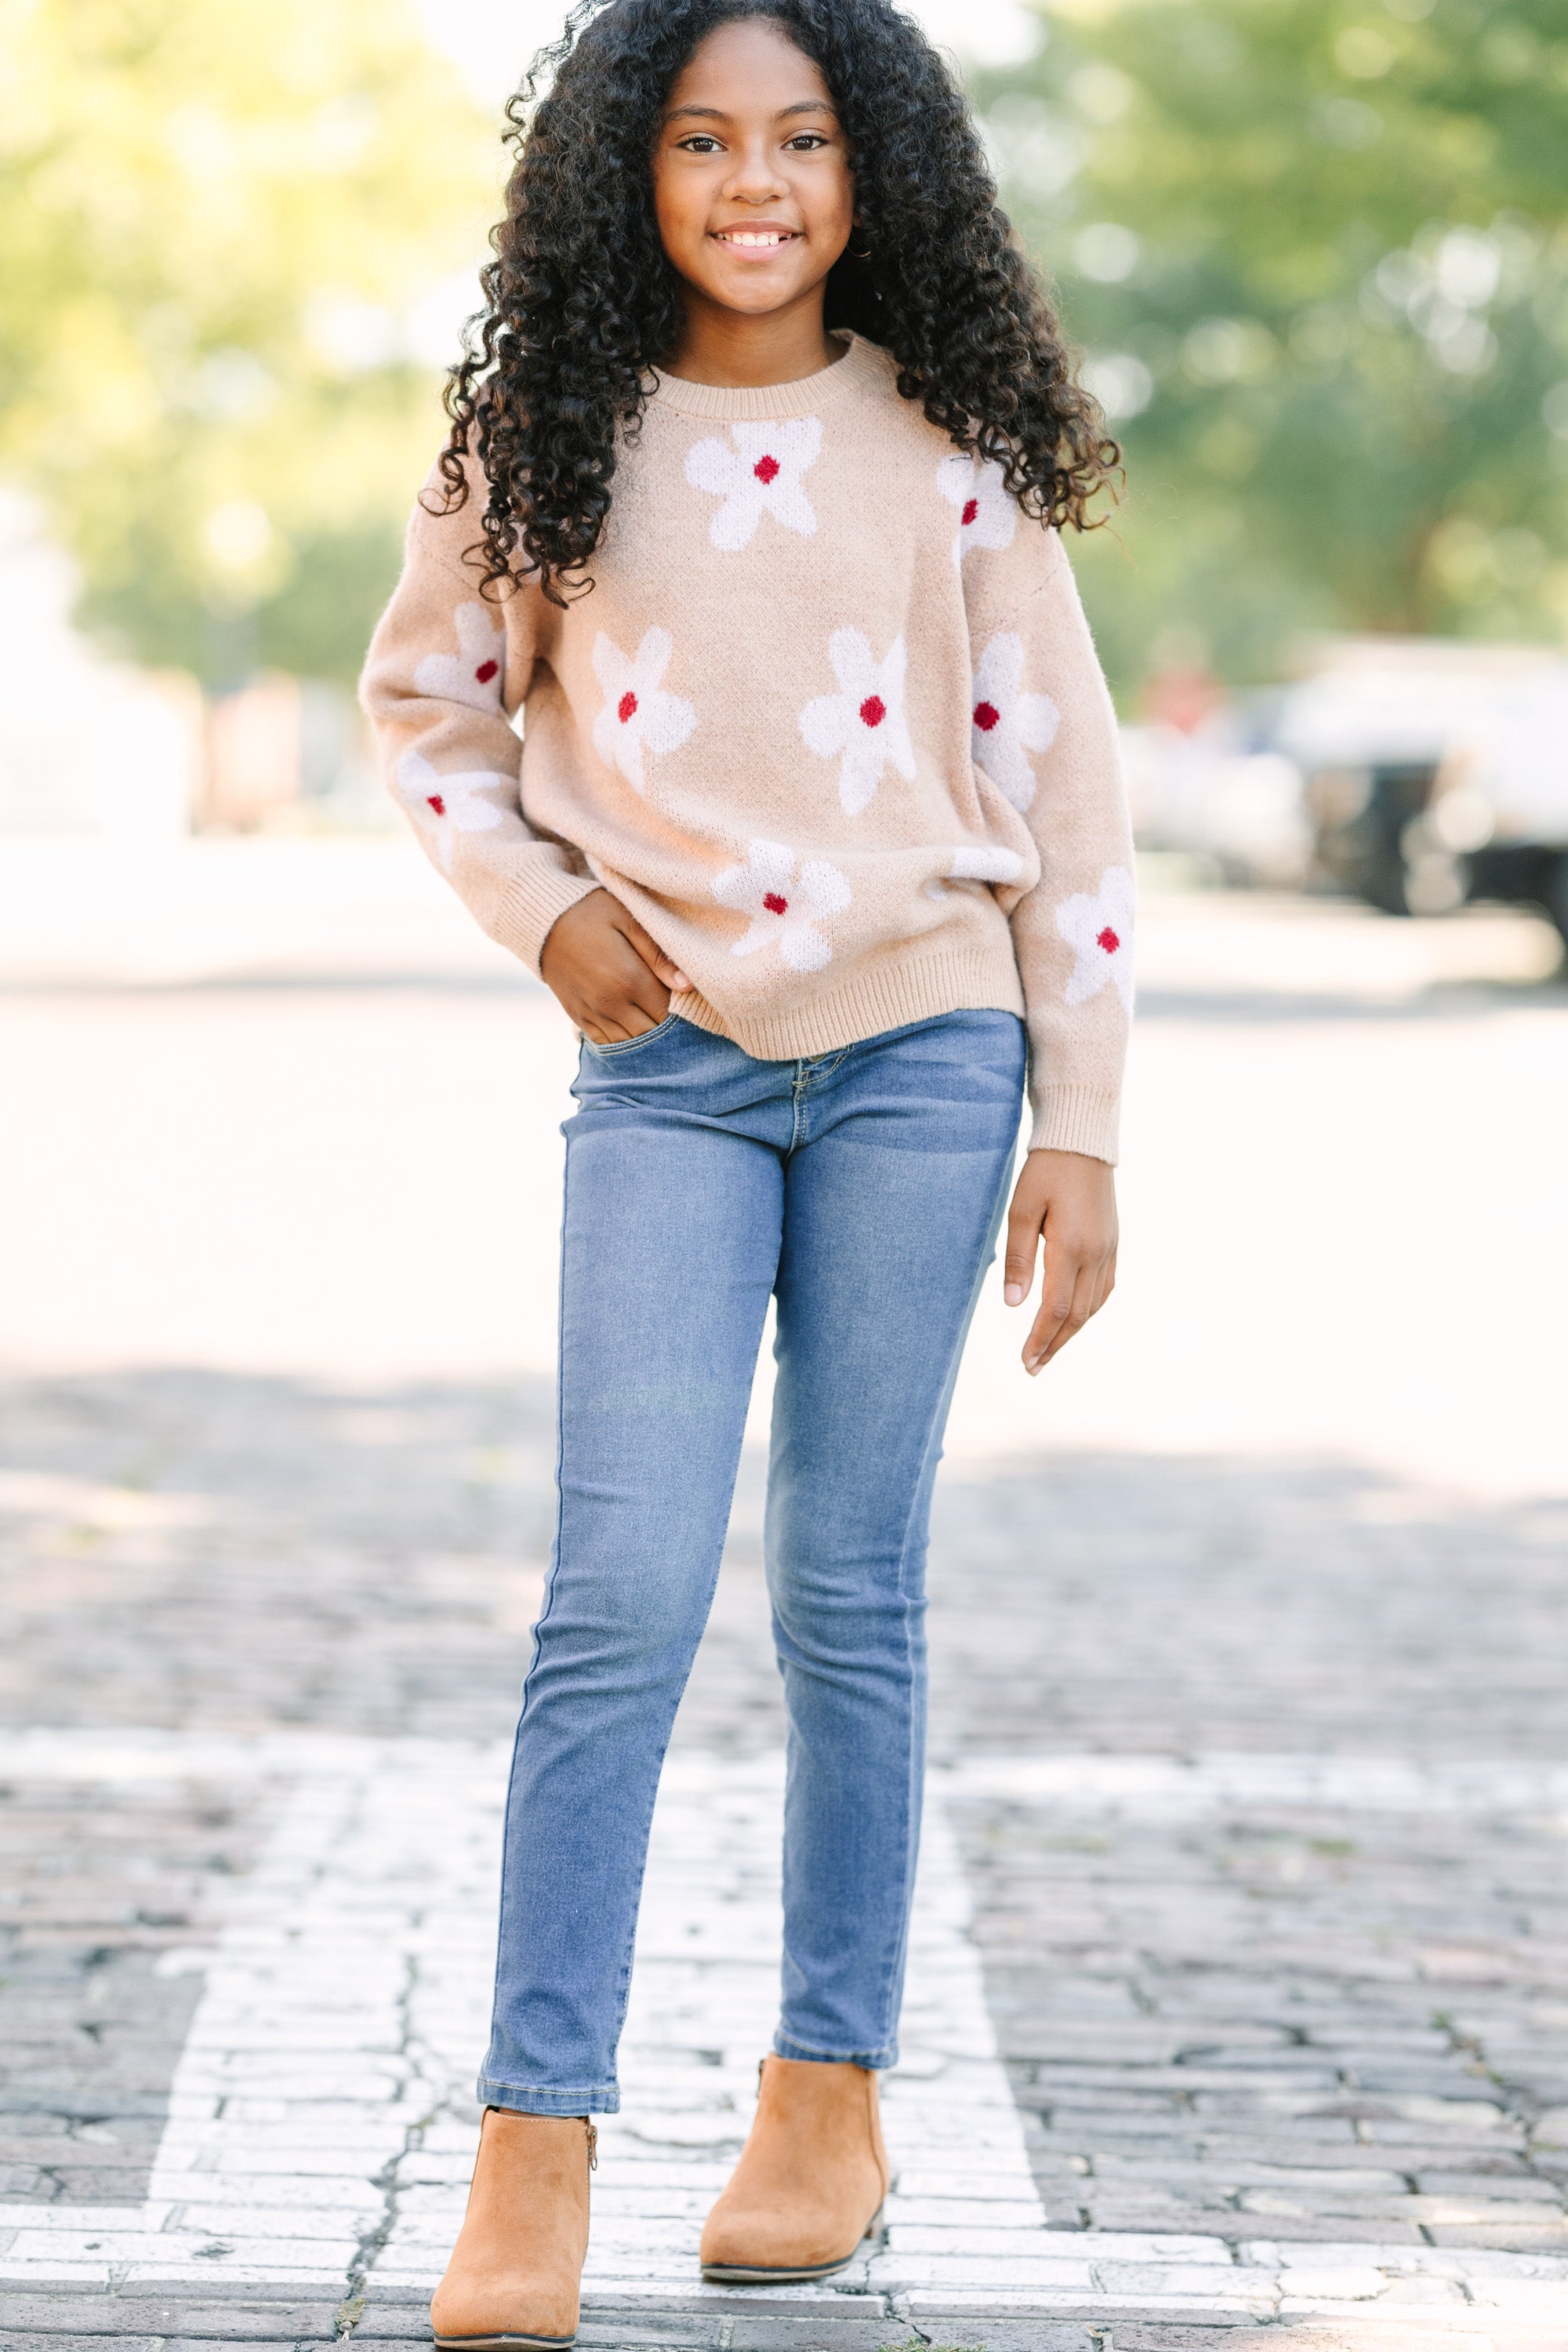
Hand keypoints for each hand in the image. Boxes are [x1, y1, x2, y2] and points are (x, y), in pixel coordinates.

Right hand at [540, 888, 690, 1043]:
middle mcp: (611, 1003)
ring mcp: (593, 1014)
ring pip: (632, 1042)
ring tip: (656, 1018)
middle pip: (653, 1032)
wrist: (543, 921)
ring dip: (648, 1036)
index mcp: (629, 979)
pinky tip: (633, 1025)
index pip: (669, 1011)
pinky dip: (625, 1039)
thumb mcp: (628, 920)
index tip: (690, 1000)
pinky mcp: (579, 1018)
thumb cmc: (592, 913)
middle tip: (678, 1013)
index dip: (684, 1010)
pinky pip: (608, 1042)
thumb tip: (688, 986)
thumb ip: (659, 954)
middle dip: (669, 1027)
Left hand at [1002, 1148, 1117, 1374]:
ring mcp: (1109, 1250)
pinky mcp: (1114, 1244)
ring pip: (1093, 1306)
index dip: (1040, 1339)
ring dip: (1071, 1332)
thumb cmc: (1045, 1172)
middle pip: (1076, 1316)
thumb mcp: (1021, 1210)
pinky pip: (1104, 1289)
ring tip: (1049, 1350)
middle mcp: (1096, 1254)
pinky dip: (1087, 1311)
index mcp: (1071, 1248)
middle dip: (1054, 1345)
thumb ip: (1018, 1259)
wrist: (1083, 1142)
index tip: (1025, 1361)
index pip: (1055, 1309)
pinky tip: (1073, 1319)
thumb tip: (1012, 1304)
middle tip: (1033, 1368)